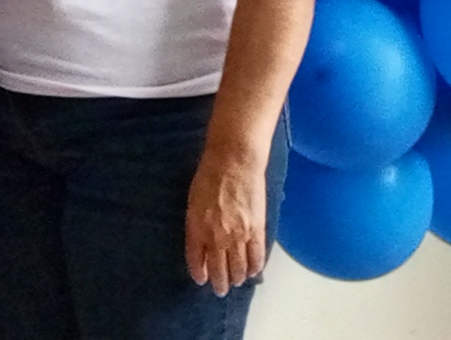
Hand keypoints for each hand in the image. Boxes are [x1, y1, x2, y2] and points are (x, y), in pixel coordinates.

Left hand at [183, 146, 269, 294]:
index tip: (202, 279)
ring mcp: (238, 235)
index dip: (199, 272)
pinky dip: (254, 267)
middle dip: (219, 282)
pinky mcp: (256, 230)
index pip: (196, 259)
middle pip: (218, 268)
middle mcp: (216, 236)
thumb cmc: (210, 175)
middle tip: (220, 289)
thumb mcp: (193, 201)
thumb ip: (196, 223)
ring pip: (238, 267)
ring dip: (236, 278)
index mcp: (196, 227)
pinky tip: (252, 272)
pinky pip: (256, 256)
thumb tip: (202, 240)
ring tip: (236, 283)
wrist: (234, 161)